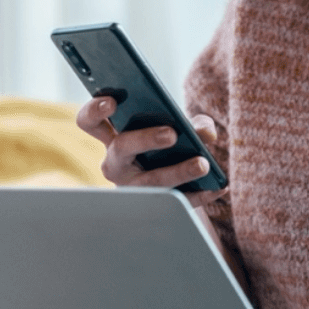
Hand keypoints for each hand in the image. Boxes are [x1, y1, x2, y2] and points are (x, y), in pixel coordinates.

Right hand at [76, 96, 225, 207]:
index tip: (112, 101)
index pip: (90, 121)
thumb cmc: (168, 147)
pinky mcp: (154, 208)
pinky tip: (218, 187)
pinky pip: (177, 201)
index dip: (94, 110)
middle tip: (171, 134)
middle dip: (145, 139)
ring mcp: (133, 188)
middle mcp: (116, 163)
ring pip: (150, 181)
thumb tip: (204, 134)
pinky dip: (201, 193)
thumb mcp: (178, 128)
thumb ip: (192, 124)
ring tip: (203, 164)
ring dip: (178, 171)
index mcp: (113, 136)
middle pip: (121, 147)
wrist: (174, 184)